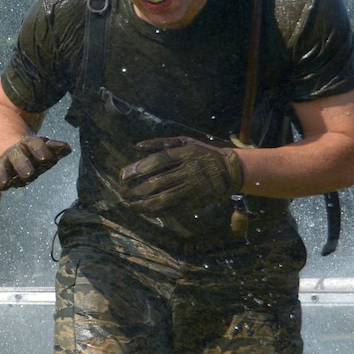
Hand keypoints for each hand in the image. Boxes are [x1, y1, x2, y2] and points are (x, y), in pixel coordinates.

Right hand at [0, 135, 71, 202]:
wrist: (12, 147)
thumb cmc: (35, 153)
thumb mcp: (46, 149)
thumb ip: (56, 148)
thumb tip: (67, 148)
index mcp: (28, 144)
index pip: (34, 144)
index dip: (39, 149)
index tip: (46, 157)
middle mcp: (15, 153)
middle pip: (17, 156)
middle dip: (22, 164)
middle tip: (28, 174)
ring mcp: (5, 163)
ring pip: (2, 168)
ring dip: (2, 176)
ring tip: (4, 185)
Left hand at [118, 136, 243, 212]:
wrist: (231, 170)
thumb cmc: (202, 153)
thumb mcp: (185, 142)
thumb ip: (160, 143)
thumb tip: (137, 146)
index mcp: (186, 154)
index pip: (158, 161)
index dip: (139, 168)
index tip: (122, 175)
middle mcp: (189, 171)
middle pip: (158, 182)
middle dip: (136, 189)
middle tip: (122, 193)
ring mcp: (193, 188)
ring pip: (165, 199)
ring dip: (144, 204)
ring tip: (129, 205)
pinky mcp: (197, 202)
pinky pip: (175, 209)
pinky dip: (158, 211)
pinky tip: (145, 211)